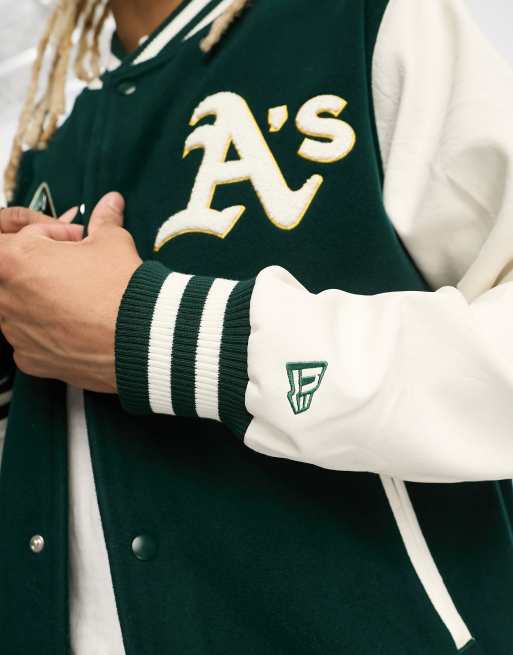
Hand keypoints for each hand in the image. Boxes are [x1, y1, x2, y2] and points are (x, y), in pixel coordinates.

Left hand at [0, 192, 142, 392]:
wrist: (141, 337)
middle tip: (77, 268)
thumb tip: (111, 203)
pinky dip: (49, 332)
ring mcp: (14, 331)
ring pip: (22, 307)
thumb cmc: (120, 287)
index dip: (55, 234)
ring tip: (80, 299)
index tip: (79, 241)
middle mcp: (4, 297)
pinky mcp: (29, 359)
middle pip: (16, 273)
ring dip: (43, 299)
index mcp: (12, 259)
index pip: (22, 236)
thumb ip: (103, 220)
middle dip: (43, 267)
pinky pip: (32, 339)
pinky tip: (77, 326)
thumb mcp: (112, 241)